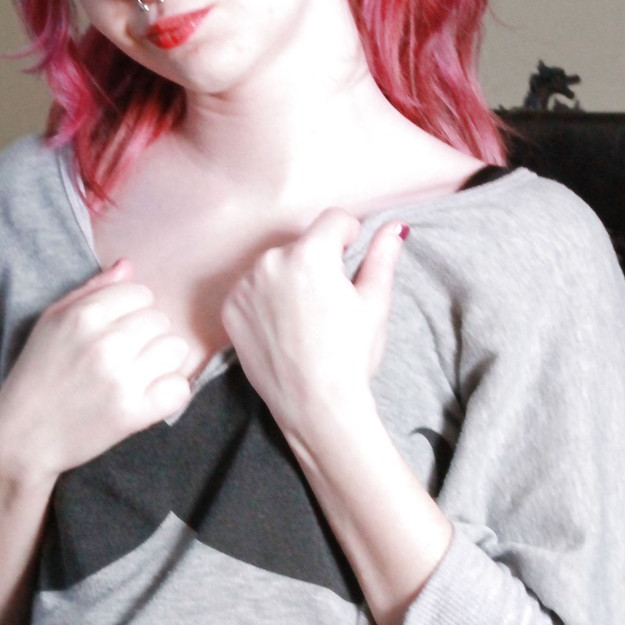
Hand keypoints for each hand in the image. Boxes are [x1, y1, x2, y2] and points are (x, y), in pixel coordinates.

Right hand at [0, 261, 190, 481]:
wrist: (22, 434)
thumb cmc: (37, 373)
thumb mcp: (51, 321)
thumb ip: (91, 290)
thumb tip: (129, 265)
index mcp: (84, 315)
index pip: (141, 293)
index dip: (133, 311)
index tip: (118, 330)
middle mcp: (106, 343)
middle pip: (160, 321)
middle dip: (148, 336)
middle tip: (126, 357)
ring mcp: (121, 379)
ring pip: (176, 350)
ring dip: (162, 362)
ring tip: (139, 375)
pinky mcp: (133, 413)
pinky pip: (179, 388)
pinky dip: (169, 392)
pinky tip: (148, 396)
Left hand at [222, 209, 406, 432]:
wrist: (315, 405)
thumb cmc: (350, 356)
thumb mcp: (374, 303)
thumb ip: (382, 257)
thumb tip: (395, 227)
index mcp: (311, 254)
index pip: (333, 219)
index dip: (349, 236)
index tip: (351, 257)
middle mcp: (270, 261)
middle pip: (302, 244)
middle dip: (317, 262)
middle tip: (329, 302)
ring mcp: (244, 285)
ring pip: (274, 266)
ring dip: (289, 279)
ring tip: (305, 319)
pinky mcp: (229, 309)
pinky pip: (251, 290)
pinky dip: (264, 301)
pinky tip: (282, 329)